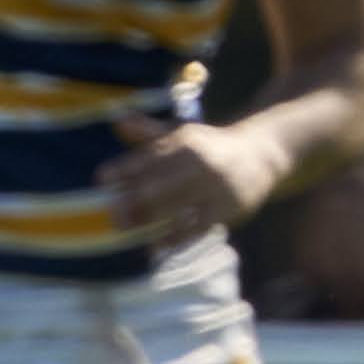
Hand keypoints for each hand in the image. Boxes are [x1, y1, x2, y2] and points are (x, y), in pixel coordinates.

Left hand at [100, 111, 284, 244]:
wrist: (261, 153)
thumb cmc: (210, 145)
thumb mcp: (182, 133)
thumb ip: (148, 132)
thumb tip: (116, 119)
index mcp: (184, 141)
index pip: (149, 156)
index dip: (124, 168)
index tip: (101, 178)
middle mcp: (198, 162)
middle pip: (160, 184)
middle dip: (133, 200)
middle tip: (110, 214)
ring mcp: (213, 186)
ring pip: (176, 206)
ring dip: (148, 219)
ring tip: (125, 229)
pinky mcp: (226, 207)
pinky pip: (197, 226)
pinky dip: (175, 236)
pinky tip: (156, 245)